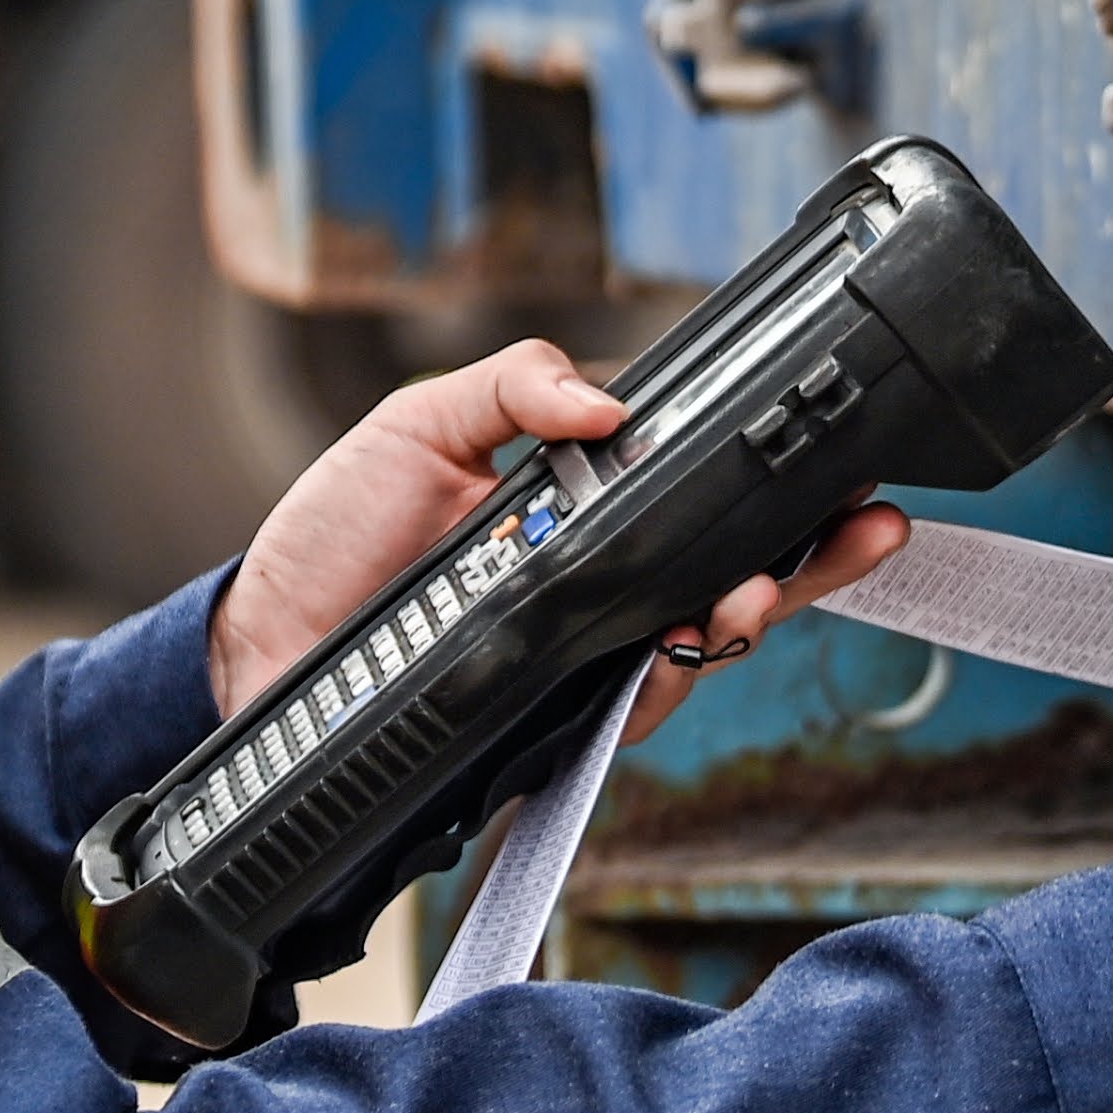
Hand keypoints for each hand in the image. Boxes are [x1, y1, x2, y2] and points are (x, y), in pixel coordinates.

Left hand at [216, 339, 911, 739]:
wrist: (258, 640)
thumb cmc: (337, 535)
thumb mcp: (421, 424)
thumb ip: (514, 390)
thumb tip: (606, 403)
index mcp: (584, 511)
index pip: (705, 496)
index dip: (784, 487)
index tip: (847, 465)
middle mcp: (602, 591)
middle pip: (740, 579)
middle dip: (811, 562)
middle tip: (854, 532)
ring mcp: (581, 660)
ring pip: (700, 650)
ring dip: (742, 620)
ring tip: (750, 592)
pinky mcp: (546, 722)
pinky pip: (624, 712)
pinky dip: (657, 682)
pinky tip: (673, 653)